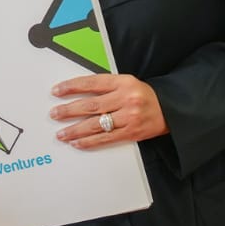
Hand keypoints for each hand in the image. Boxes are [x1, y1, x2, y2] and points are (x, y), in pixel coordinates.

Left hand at [50, 73, 168, 148]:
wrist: (170, 110)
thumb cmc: (144, 95)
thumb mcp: (127, 82)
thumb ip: (106, 86)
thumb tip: (77, 92)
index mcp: (123, 82)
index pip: (92, 83)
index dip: (72, 87)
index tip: (57, 91)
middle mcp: (126, 99)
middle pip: (91, 105)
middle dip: (69, 110)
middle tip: (55, 114)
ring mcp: (129, 117)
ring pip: (96, 125)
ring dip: (75, 130)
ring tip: (61, 133)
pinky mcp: (131, 133)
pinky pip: (106, 139)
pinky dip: (89, 141)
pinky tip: (77, 143)